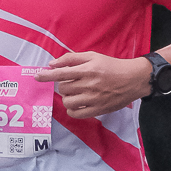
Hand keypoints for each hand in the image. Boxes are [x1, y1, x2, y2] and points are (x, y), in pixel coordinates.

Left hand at [34, 51, 149, 118]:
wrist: (133, 79)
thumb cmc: (111, 66)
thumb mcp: (93, 56)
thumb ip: (72, 59)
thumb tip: (52, 64)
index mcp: (87, 70)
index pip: (61, 73)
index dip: (47, 76)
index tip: (37, 77)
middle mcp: (89, 84)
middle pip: (63, 88)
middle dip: (63, 86)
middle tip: (72, 83)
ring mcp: (93, 99)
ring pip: (68, 102)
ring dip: (67, 98)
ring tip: (75, 94)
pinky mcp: (98, 110)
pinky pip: (76, 114)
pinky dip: (72, 110)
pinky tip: (77, 104)